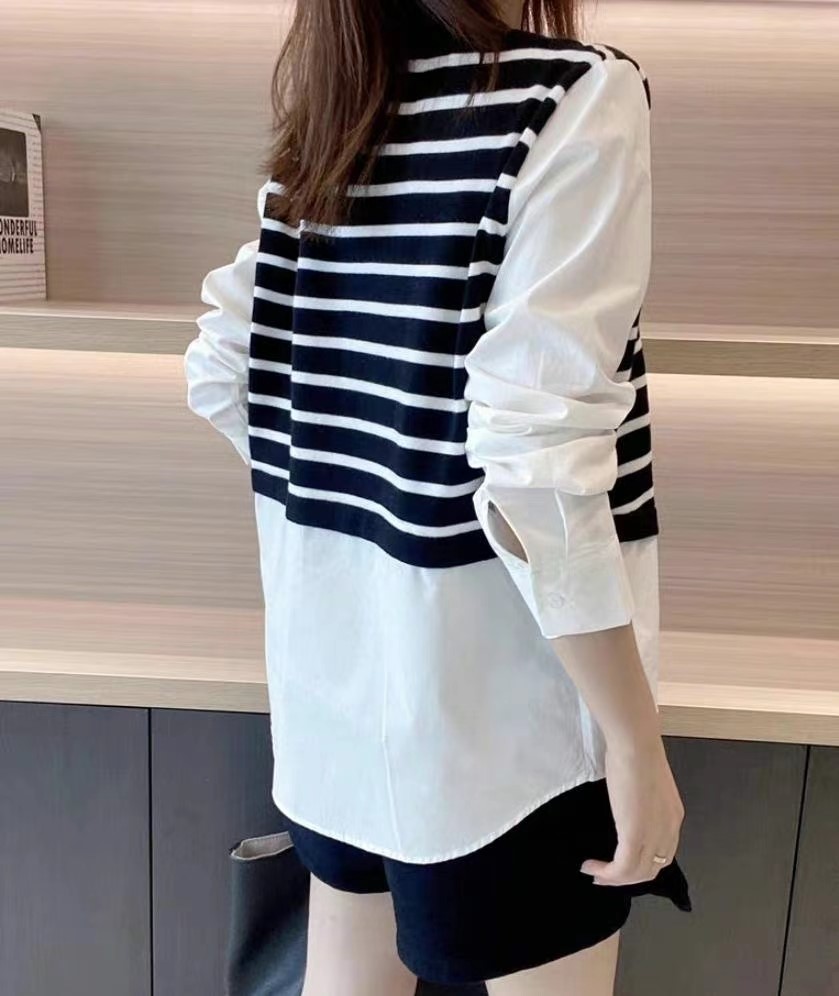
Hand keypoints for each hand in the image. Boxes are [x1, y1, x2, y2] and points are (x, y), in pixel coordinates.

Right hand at [580, 736, 684, 885]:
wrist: (635, 743)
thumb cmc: (635, 751)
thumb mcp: (644, 782)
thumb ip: (640, 799)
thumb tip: (626, 804)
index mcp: (672, 817)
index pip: (661, 854)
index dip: (640, 865)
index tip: (619, 864)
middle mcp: (668, 830)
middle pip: (650, 869)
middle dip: (626, 878)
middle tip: (603, 876)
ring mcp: (653, 834)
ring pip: (636, 873)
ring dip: (613, 878)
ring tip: (594, 872)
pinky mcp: (635, 834)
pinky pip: (623, 867)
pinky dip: (607, 873)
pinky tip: (591, 866)